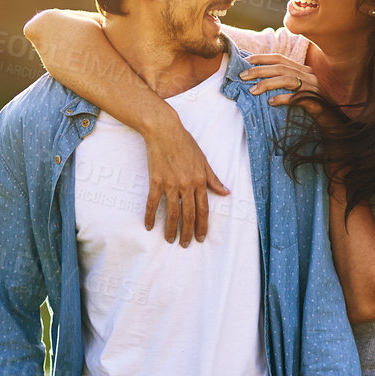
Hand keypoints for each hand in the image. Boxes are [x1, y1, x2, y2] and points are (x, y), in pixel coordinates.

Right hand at [144, 118, 228, 245]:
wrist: (164, 130)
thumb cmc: (185, 143)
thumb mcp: (203, 160)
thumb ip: (213, 178)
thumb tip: (226, 192)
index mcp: (200, 181)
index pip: (203, 210)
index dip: (202, 226)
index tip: (201, 238)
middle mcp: (186, 185)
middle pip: (188, 215)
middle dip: (188, 233)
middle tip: (185, 245)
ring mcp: (170, 184)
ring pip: (172, 213)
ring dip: (171, 229)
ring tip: (169, 240)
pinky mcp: (156, 181)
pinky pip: (152, 203)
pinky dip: (150, 216)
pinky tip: (148, 226)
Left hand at [241, 56, 323, 108]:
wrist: (334, 122)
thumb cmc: (313, 108)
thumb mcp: (299, 92)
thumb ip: (285, 84)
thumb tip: (260, 82)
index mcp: (304, 71)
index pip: (281, 59)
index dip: (263, 58)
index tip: (247, 61)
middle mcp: (309, 76)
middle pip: (281, 68)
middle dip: (259, 70)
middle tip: (243, 76)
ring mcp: (313, 88)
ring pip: (287, 79)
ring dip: (267, 83)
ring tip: (253, 90)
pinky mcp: (315, 101)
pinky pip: (296, 97)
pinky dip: (282, 98)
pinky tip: (271, 103)